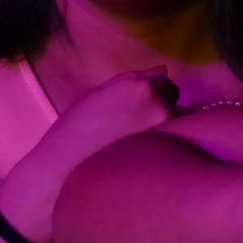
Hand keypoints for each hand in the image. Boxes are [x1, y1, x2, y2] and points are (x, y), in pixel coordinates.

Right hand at [2, 68, 179, 240]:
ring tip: (135, 141)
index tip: (130, 105)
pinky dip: (165, 145)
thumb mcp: (97, 93)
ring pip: (177, 120)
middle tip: (130, 123)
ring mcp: (168, 133)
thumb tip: (163, 70)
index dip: (147, 91)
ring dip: (163, 125)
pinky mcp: (169, 155)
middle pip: (172, 98)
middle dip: (158, 105)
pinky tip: (143, 155)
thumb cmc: (75, 130)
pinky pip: (175, 142)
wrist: (66, 171)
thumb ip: (131, 79)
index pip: (162, 79)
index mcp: (140, 86)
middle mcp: (161, 105)